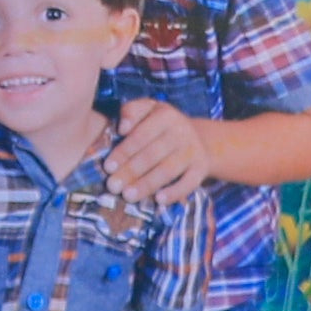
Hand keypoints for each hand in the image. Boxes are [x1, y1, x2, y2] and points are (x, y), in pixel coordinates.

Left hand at [105, 100, 310, 198]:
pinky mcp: (202, 169)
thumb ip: (132, 110)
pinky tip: (158, 200)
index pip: (141, 135)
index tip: (107, 166)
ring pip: (168, 170)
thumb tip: (122, 126)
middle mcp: (182, 131)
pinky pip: (188, 183)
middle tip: (112, 186)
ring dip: (146, 184)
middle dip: (130, 172)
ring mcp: (194, 151)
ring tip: (128, 196)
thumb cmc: (162, 125)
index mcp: (166, 115)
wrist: (199, 139)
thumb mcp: (150, 110)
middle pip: (152, 155)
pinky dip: (174, 193)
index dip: (123, 151)